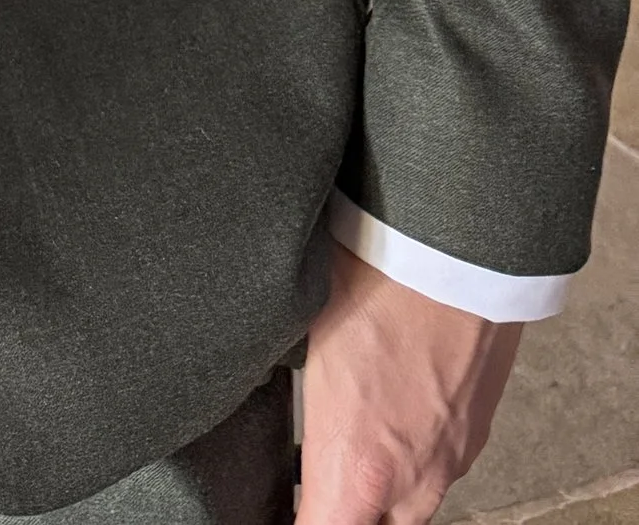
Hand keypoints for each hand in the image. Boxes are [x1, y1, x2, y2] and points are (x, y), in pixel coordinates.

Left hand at [299, 246, 521, 524]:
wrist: (457, 246)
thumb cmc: (377, 281)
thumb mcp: (304, 337)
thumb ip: (298, 405)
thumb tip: (267, 386)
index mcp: (357, 468)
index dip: (298, 519)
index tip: (281, 505)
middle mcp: (412, 481)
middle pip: (372, 524)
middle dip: (341, 507)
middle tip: (313, 472)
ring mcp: (451, 460)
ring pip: (409, 504)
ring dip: (378, 485)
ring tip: (351, 437)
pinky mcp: (476, 432)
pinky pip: (438, 465)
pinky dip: (413, 453)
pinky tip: (391, 407)